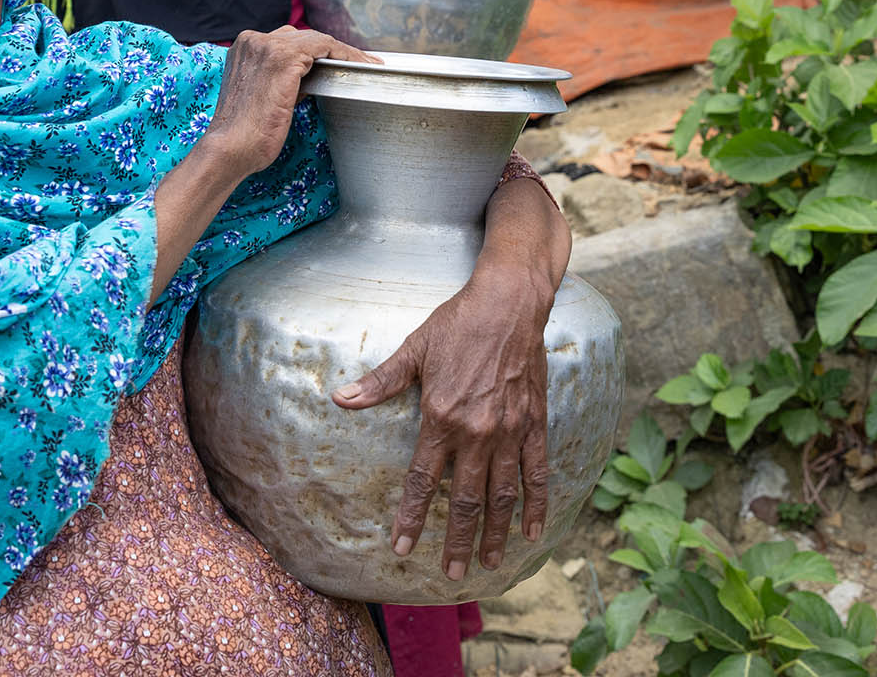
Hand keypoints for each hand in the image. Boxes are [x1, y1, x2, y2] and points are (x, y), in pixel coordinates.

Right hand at [151, 28, 372, 303]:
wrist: (231, 149)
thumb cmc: (246, 133)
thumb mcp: (263, 95)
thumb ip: (283, 79)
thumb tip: (312, 76)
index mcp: (245, 46)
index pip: (290, 41)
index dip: (318, 50)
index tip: (340, 61)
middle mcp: (254, 40)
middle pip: (306, 38)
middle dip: (334, 50)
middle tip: (360, 63)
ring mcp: (268, 46)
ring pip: (318, 40)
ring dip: (345, 52)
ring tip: (367, 65)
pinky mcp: (284, 58)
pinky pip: (325, 48)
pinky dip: (346, 56)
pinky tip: (362, 66)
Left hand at [333, 175, 568, 577]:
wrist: (509, 304)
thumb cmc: (458, 324)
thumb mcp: (414, 350)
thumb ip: (380, 382)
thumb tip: (340, 398)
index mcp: (441, 418)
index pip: (421, 481)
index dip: (410, 517)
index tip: (400, 548)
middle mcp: (476, 432)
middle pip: (464, 500)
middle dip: (454, 539)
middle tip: (450, 574)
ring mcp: (509, 431)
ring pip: (501, 494)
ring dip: (494, 531)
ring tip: (487, 561)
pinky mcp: (534, 424)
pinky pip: (536, 473)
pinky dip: (535, 504)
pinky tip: (533, 530)